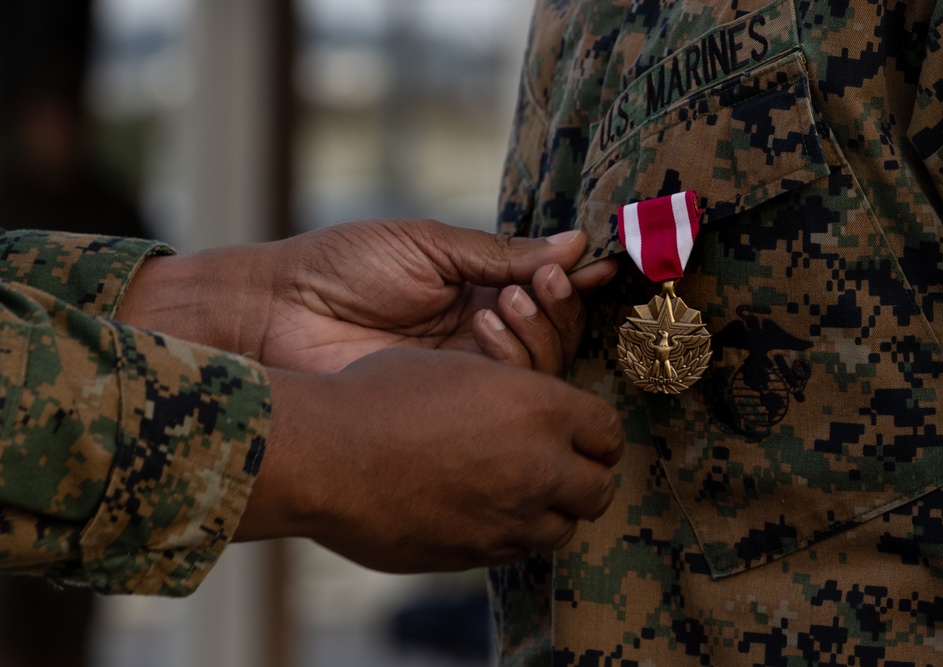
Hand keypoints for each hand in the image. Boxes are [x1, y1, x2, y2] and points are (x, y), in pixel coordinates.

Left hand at [116, 219, 615, 374]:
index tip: (598, 270)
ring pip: (538, 367)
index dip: (573, 281)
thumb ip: (498, 253)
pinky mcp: (449, 404)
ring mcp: (465, 371)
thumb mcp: (427, 245)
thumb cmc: (342, 266)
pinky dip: (512, 363)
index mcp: (474, 286)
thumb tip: (572, 243)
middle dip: (557, 307)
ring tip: (500, 307)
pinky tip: (488, 334)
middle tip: (537, 286)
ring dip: (537, 333)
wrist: (278, 313)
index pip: (543, 289)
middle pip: (552, 331)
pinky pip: (505, 395)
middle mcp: (478, 332)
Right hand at [234, 348, 624, 571]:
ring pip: (564, 528)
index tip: (582, 434)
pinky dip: (512, 534)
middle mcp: (537, 466)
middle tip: (560, 467)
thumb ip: (509, 393)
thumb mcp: (456, 369)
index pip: (608, 431)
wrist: (323, 455)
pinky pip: (517, 551)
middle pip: (599, 488)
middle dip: (585, 477)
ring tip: (521, 494)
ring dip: (551, 512)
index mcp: (540, 407)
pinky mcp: (476, 553)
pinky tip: (482, 512)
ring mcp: (508, 517)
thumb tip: (525, 409)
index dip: (596, 433)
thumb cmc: (379, 396)